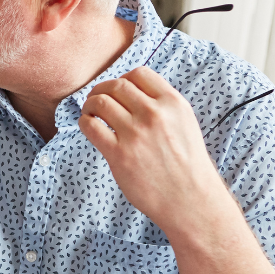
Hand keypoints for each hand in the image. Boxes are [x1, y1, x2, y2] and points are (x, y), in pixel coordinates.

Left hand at [77, 67, 229, 236]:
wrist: (190, 199)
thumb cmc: (186, 165)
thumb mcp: (184, 124)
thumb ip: (163, 106)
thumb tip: (133, 93)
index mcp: (173, 103)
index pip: (139, 74)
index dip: (122, 79)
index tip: (116, 90)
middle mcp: (154, 114)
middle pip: (116, 86)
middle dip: (102, 89)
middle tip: (96, 100)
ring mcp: (136, 134)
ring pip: (100, 102)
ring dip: (90, 104)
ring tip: (90, 113)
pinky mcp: (119, 154)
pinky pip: (91, 126)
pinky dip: (84, 122)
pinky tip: (88, 127)